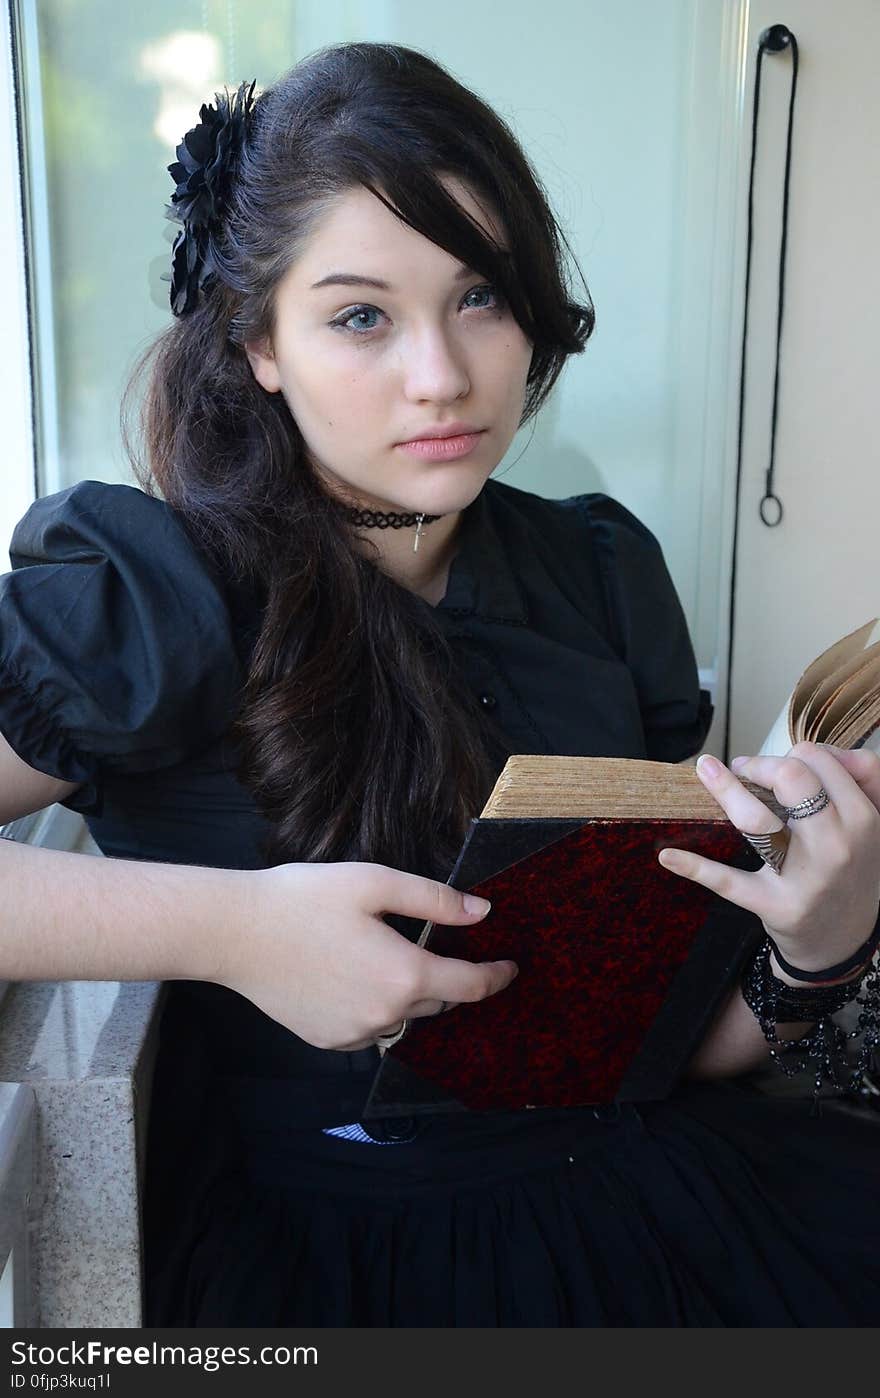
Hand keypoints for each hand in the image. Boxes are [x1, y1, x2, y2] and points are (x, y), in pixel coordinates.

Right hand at [218, 860, 517, 1049]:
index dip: (497, 976)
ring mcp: (355, 1034)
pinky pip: (370, 1028)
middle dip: (446, 977)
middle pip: (438, 1001)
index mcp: (404, 975)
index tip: (510, 967)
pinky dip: (375, 1007)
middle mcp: (385, 1014)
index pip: (472, 986)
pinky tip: (352, 975)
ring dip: (408, 993)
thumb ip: (435, 900)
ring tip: (386, 956)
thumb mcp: (375, 883)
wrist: (235, 933)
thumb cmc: (303, 899)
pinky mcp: (328, 1041)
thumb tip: (481, 912)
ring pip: (403, 1017)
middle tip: (433, 944)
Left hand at [657, 740, 879, 976]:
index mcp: (862, 818)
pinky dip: (695, 867)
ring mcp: (805, 877)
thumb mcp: (867, 822)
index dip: (791, 752)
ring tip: (707, 773)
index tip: (775, 763)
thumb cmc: (848, 868)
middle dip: (759, 764)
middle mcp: (836, 846)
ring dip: (725, 790)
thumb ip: (856, 778)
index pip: (818, 760)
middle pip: (790, 777)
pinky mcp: (775, 905)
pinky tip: (668, 856)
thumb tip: (812, 751)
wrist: (843, 938)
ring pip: (757, 819)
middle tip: (744, 770)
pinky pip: (729, 882)